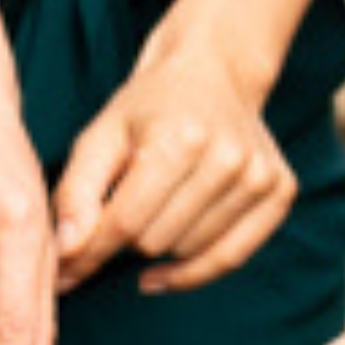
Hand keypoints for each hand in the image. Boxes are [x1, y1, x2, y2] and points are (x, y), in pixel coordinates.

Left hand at [51, 12, 300, 296]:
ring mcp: (260, 175)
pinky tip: (163, 272)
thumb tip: (67, 252)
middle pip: (154, 242)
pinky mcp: (281, 190)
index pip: (125, 222)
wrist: (213, 72)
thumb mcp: (100, 135)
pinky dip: (194, 272)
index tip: (63, 272)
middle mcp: (228, 157)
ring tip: (153, 209)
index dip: (87, 252)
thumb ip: (75, 193)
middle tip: (121, 208)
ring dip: (160, 246)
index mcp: (179, 138)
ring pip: (188, 252)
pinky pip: (232, 258)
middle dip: (125, 237)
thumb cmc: (148, 107)